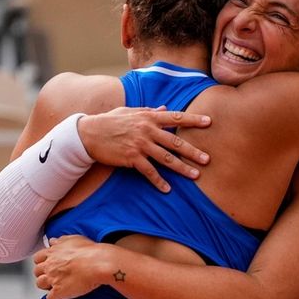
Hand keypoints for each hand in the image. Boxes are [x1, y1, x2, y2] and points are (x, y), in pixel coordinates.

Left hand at [34, 235, 113, 298]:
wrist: (98, 262)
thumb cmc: (89, 250)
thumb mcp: (74, 239)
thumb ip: (61, 240)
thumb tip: (53, 241)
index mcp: (53, 253)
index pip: (38, 257)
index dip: (42, 261)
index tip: (46, 263)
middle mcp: (50, 265)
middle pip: (37, 271)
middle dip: (42, 273)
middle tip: (49, 274)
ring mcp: (53, 278)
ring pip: (40, 284)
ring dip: (45, 286)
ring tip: (51, 287)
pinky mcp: (58, 291)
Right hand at [77, 106, 210, 191]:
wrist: (89, 134)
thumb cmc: (110, 121)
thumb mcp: (130, 111)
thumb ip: (149, 111)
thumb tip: (165, 109)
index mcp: (149, 117)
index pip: (176, 117)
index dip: (194, 120)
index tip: (209, 122)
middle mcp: (147, 130)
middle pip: (175, 141)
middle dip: (193, 151)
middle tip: (207, 159)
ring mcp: (140, 145)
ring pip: (166, 158)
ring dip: (182, 168)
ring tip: (195, 175)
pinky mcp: (131, 158)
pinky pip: (149, 171)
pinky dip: (159, 181)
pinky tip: (167, 189)